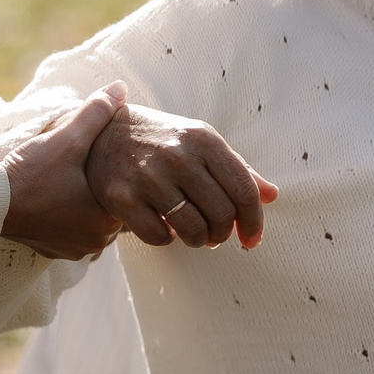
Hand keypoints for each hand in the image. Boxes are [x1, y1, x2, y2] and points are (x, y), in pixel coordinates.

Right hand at [0, 86, 127, 260]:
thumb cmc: (30, 174)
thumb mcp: (66, 139)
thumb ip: (96, 113)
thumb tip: (120, 87)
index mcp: (107, 221)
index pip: (130, 198)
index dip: (119, 176)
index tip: (108, 160)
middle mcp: (96, 242)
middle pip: (112, 211)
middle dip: (103, 190)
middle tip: (91, 168)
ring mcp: (74, 250)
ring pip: (92, 222)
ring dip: (86, 204)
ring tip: (74, 180)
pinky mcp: (53, 251)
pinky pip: (72, 231)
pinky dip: (68, 215)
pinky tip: (58, 196)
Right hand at [85, 105, 276, 249]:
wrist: (102, 133)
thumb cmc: (162, 140)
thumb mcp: (200, 143)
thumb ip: (237, 169)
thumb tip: (271, 195)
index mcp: (204, 140)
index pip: (244, 191)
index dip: (254, 222)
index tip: (252, 238)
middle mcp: (178, 156)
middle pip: (222, 214)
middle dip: (225, 233)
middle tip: (217, 235)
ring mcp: (148, 177)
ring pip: (194, 230)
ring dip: (200, 240)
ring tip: (196, 234)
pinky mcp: (122, 197)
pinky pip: (160, 237)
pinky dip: (168, 239)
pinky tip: (165, 227)